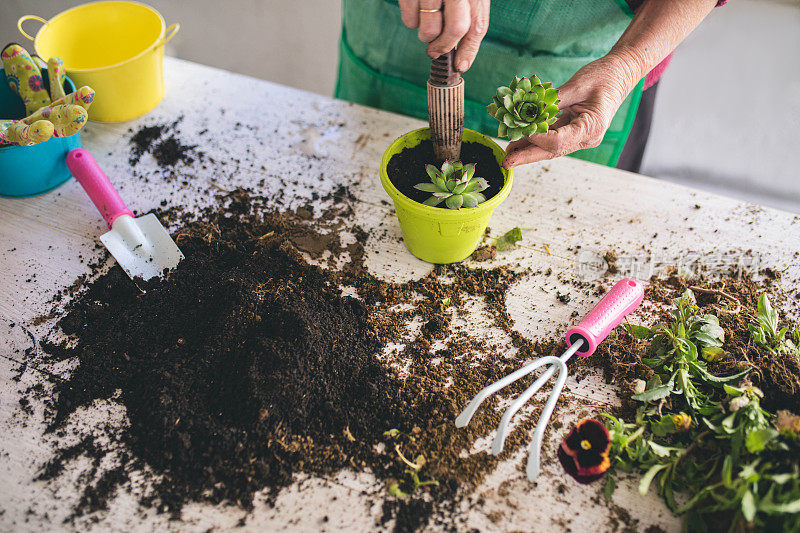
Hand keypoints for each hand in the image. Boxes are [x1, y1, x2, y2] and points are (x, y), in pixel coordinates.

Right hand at [398, 0, 489, 71]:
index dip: (470, 50)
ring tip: (426, 20)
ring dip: (426, 34)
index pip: (478, 25)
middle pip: (456, 30)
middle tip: (435, 52)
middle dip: (445, 46)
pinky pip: (409, 20)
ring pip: (429, 29)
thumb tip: (462, 54)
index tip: (461, 66)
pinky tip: (415, 7)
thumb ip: (467, 14)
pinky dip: (411, 21)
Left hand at [503, 54, 635, 168]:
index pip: (558, 141)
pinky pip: (552, 138)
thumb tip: (528, 109)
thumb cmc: (604, 76)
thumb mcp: (577, 85)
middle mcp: (586, 138)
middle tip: (506, 162)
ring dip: (528, 149)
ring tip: (507, 152)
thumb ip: (553, 100)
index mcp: (592, 127)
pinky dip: (536, 138)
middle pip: (552, 151)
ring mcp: (580, 137)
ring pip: (550, 148)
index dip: (537, 138)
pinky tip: (519, 140)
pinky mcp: (573, 131)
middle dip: (527, 156)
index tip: (520, 129)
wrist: (621, 73)